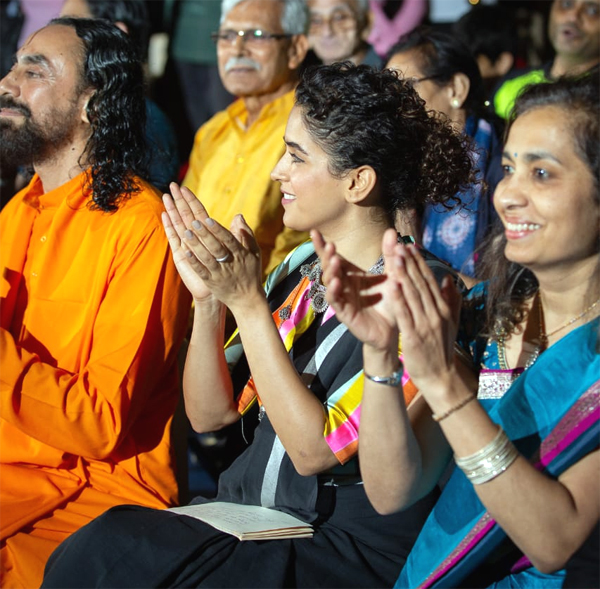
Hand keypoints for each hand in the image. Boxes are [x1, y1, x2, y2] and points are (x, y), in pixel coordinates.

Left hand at [164, 184, 262, 311]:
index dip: (218, 229)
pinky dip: (194, 262)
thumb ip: (247, 234)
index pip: (228, 239)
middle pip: (216, 247)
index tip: (208, 219)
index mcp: (241, 254)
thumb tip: (238, 216)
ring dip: (196, 246)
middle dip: (205, 234)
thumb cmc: (251, 273)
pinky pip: (202, 271)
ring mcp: (219, 274)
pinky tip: (185, 252)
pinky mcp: (212, 282)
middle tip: (194, 222)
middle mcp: (230, 263)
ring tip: (186, 233)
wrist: (247, 300)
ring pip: (207, 258)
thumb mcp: (255, 253)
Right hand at [312, 229, 396, 352]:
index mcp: (352, 275)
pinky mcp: (346, 314)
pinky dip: (334, 292)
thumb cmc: (391, 300)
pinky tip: (335, 283)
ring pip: (329, 283)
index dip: (322, 246)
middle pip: (328, 268)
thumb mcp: (393, 274)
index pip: (333, 257)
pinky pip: (336, 302)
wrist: (398, 325)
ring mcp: (343, 299)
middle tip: (330, 246)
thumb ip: (390, 254)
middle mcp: (344, 285)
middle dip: (326, 256)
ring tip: (333, 261)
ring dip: (330, 272)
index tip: (314, 232)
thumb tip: (391, 231)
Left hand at [387, 243, 461, 393]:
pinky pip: (405, 314)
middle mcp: (435, 313)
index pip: (430, 281)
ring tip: (396, 256)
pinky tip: (392, 284)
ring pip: (413, 295)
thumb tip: (447, 280)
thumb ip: (450, 300)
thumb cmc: (441, 349)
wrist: (441, 377)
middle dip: (411, 263)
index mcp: (443, 308)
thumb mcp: (450, 322)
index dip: (420, 263)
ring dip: (404, 274)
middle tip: (401, 244)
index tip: (411, 246)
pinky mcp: (414, 336)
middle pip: (421, 284)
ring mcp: (426, 324)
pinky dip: (399, 299)